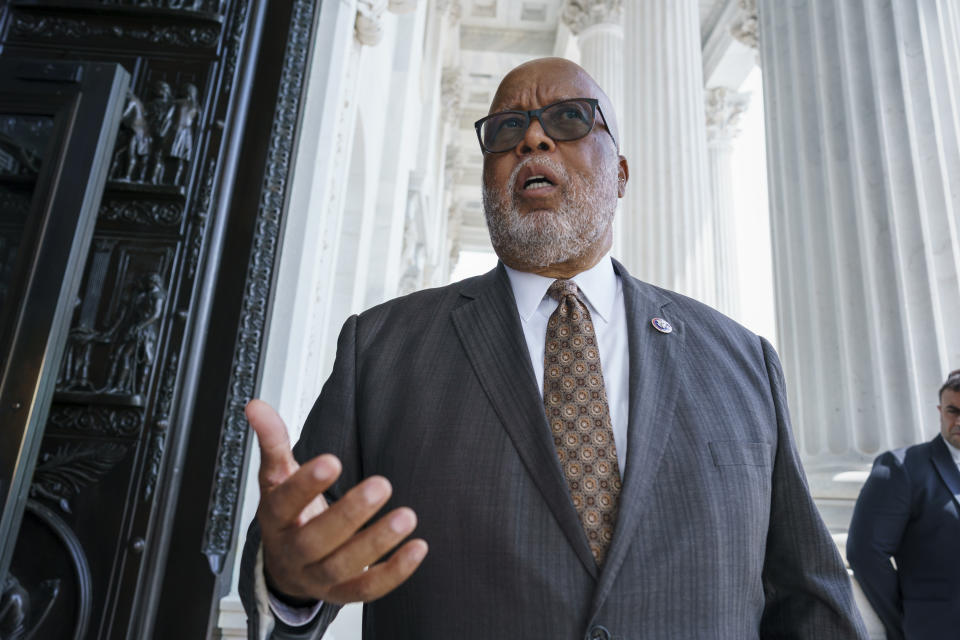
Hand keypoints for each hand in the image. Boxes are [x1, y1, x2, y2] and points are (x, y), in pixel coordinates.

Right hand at [246, 399, 427, 604]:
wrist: (286, 568)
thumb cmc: (288, 515)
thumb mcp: (277, 477)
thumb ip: (272, 441)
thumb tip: (256, 406)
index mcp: (275, 519)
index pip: (284, 503)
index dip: (306, 484)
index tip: (332, 460)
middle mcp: (293, 551)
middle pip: (316, 539)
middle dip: (350, 513)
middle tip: (382, 485)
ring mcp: (316, 577)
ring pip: (343, 566)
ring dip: (376, 542)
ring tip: (406, 517)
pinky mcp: (342, 593)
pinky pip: (367, 589)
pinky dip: (394, 572)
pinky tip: (417, 548)